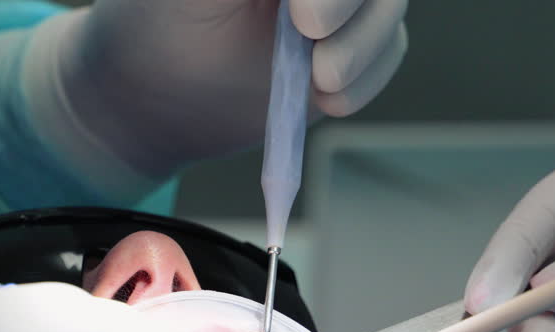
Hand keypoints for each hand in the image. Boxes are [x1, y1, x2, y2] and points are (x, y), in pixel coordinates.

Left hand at [49, 0, 407, 177]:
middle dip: (351, 1)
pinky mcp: (354, 46)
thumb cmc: (166, 23)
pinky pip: (387, 53)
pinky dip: (365, 79)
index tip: (303, 16)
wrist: (166, 98)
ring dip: (363, 45)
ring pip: (388, 7)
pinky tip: (327, 99)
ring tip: (319, 80)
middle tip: (309, 30)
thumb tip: (297, 2)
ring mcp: (345, 0)